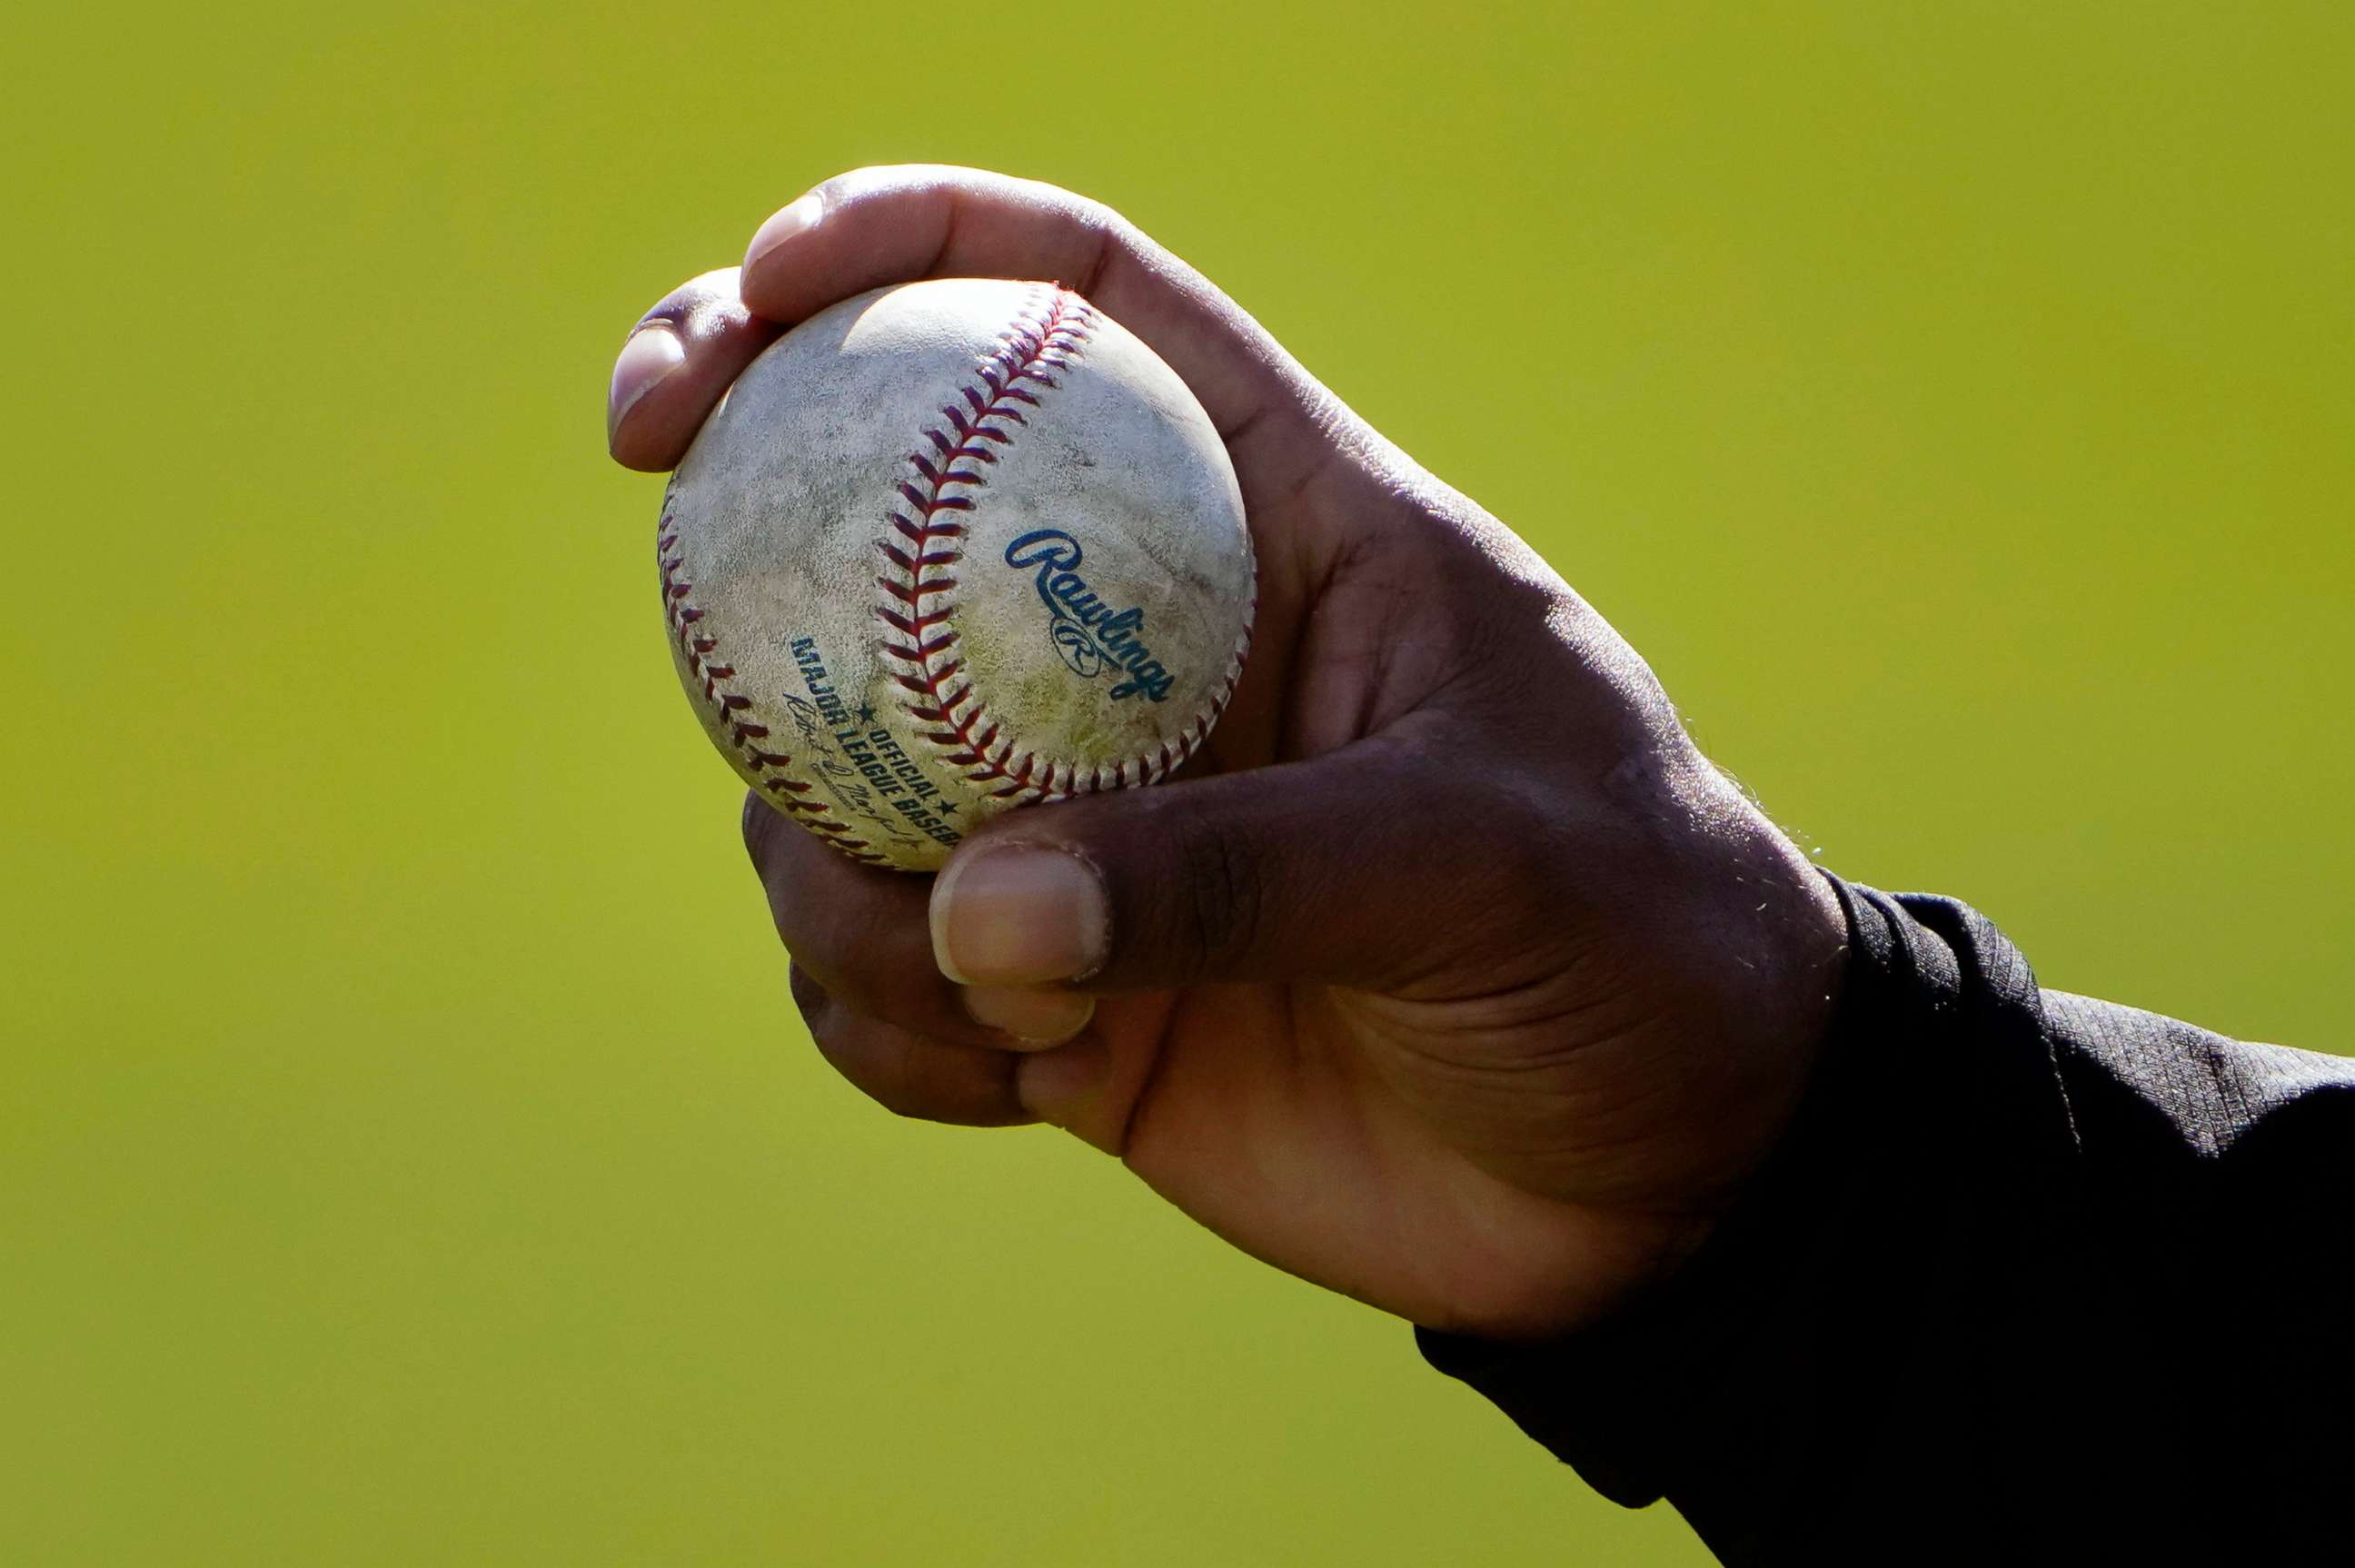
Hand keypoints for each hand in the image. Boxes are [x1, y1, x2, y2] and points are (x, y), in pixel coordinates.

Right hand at [607, 166, 1847, 1340]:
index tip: (764, 283)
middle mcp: (1145, 649)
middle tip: (657, 487)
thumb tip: (970, 905)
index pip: (1073, 305)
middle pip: (882, 508)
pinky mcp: (1051, 987)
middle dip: (741, 489)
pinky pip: (880, 978)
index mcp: (1274, 523)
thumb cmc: (1629, 943)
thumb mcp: (1478, 860)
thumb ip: (1238, 870)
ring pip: (838, 776)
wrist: (1663, 1171)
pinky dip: (881, 1023)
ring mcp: (1081, 820)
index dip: (908, 244)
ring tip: (981, 990)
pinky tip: (1009, 1076)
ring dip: (826, 866)